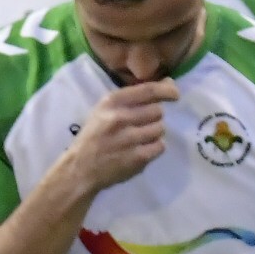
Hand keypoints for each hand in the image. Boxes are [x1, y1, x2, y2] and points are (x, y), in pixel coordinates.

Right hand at [52, 77, 175, 197]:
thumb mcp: (104, 111)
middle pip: (158, 111)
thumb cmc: (94, 137)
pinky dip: (153, 149)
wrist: (79, 169)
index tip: (175, 95)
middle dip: (153, 118)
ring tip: (138, 140)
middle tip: (140, 126)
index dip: (167, 90)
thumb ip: (133, 98)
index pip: (148, 90)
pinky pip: (160, 146)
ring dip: (153, 134)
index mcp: (111, 102)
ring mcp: (129, 138)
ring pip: (160, 129)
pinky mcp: (137, 157)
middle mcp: (120, 117)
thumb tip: (169, 84)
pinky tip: (140, 151)